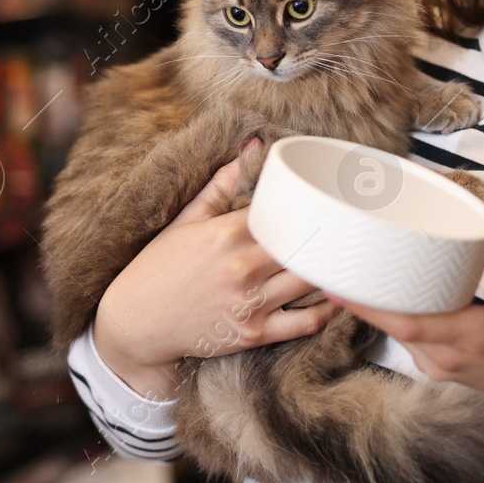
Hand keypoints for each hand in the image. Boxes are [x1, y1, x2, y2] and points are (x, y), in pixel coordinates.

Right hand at [92, 138, 341, 400]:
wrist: (135, 323)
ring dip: (331, 268)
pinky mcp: (254, 333)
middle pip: (303, 245)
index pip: (283, 211)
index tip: (326, 199)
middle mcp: (241, 267)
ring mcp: (250, 302)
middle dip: (328, 234)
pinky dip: (328, 311)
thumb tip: (251, 149)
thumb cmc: (157, 268)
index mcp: (225, 233)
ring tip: (346, 255)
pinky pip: (304, 322)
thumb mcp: (184, 221)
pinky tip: (338, 296)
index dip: (308, 204)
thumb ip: (220, 186)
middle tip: (348, 224)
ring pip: (310, 280)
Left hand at [323, 195, 483, 462]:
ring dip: (370, 307)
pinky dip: (388, 316)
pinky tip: (377, 293)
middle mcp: (446, 357)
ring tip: (346, 271)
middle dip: (358, 299)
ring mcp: (438, 366)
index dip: (369, 307)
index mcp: (470, 336)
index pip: (408, 324)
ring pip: (393, 334)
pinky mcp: (436, 366)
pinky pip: (403, 339)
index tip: (337, 284)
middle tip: (331, 263)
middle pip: (389, 327)